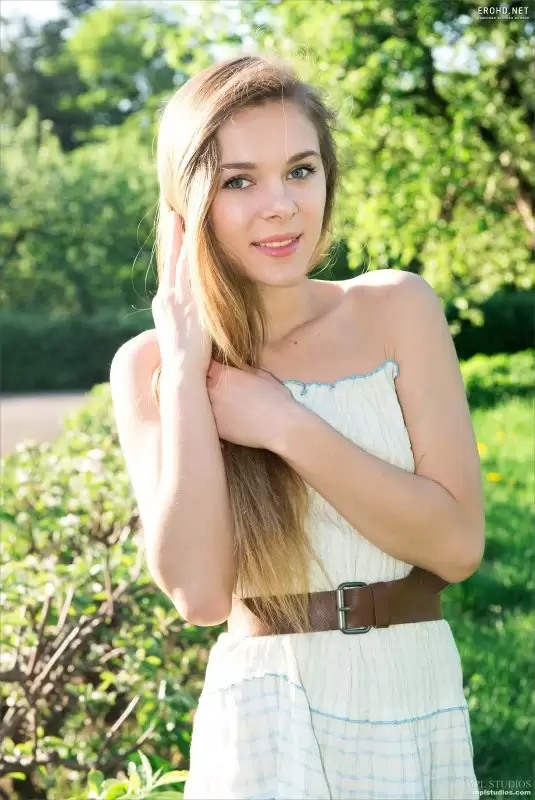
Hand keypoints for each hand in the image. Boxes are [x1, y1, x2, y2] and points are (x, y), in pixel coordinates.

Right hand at [151, 209, 211, 374]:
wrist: (181, 370)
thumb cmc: (183, 362)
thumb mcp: (179, 337)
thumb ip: (184, 323)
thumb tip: (192, 321)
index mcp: (164, 306)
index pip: (169, 273)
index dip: (172, 253)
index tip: (174, 235)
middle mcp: (167, 299)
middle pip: (170, 261)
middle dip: (172, 237)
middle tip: (174, 215)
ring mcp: (177, 299)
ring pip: (178, 262)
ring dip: (180, 239)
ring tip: (181, 218)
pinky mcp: (187, 302)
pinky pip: (188, 272)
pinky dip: (189, 254)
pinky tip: (193, 239)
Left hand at [206, 360, 296, 449]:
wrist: (279, 425)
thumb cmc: (275, 397)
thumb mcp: (260, 375)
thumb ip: (242, 370)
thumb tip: (236, 369)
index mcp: (224, 374)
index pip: (204, 365)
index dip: (208, 368)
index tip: (212, 371)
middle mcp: (213, 390)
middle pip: (196, 383)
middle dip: (203, 383)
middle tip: (213, 387)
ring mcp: (212, 409)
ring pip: (198, 402)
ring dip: (203, 402)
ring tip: (218, 405)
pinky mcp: (215, 427)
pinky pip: (205, 420)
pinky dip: (209, 419)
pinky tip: (222, 419)